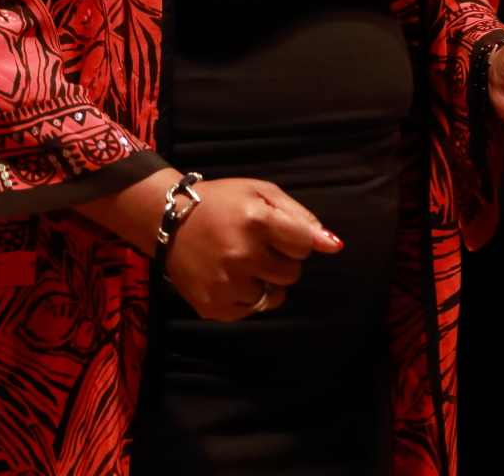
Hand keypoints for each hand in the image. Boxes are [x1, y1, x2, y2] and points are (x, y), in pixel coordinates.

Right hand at [165, 177, 341, 320]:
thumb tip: (334, 246)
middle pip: (292, 273)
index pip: (305, 245)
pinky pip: (252, 310)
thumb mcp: (260, 193)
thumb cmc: (222, 202)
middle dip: (280, 260)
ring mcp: (228, 285)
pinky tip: (228, 276)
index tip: (275, 231)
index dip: (293, 238)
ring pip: (275, 296)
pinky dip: (246, 296)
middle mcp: (242, 255)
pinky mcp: (216, 307)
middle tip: (256, 245)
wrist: (170, 219)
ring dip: (265, 280)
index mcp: (257, 222)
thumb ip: (300, 217)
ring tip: (241, 262)